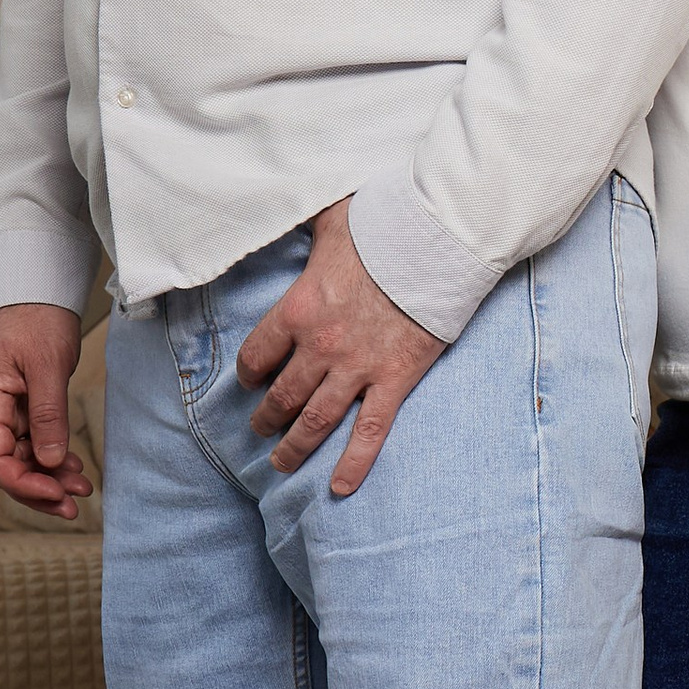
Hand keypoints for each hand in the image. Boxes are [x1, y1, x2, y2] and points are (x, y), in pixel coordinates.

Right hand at [0, 304, 91, 518]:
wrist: (38, 289)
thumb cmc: (35, 317)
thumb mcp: (46, 365)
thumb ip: (48, 414)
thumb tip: (49, 461)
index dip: (22, 482)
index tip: (54, 493)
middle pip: (6, 465)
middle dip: (38, 489)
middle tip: (73, 505)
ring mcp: (7, 409)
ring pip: (22, 456)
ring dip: (49, 476)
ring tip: (82, 489)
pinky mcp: (24, 405)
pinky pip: (34, 441)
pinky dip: (53, 456)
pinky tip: (74, 467)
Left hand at [237, 202, 443, 494]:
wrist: (439, 242)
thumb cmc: (385, 225)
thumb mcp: (331, 217)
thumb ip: (304, 221)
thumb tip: (285, 200)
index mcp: (297, 309)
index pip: (257, 355)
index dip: (249, 374)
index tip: (249, 383)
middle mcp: (320, 347)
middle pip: (281, 395)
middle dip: (266, 417)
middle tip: (260, 430)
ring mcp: (358, 368)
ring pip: (315, 420)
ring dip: (294, 446)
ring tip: (281, 463)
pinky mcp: (395, 379)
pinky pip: (370, 431)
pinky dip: (353, 463)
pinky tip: (341, 488)